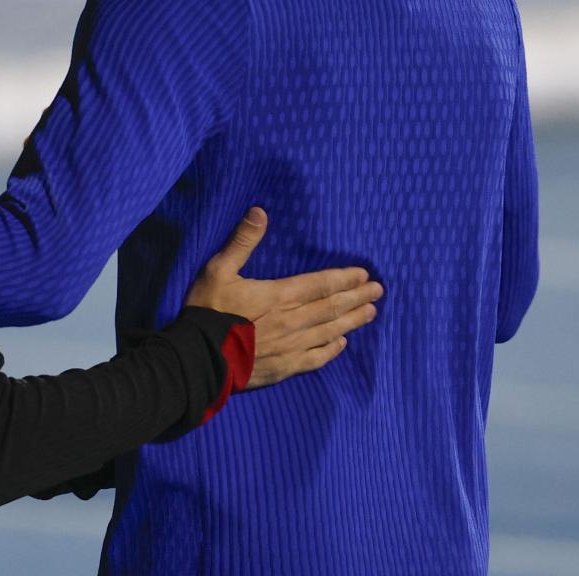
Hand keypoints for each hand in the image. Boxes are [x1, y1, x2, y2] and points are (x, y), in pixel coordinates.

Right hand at [185, 208, 383, 388]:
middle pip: (331, 307)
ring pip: (330, 331)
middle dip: (356, 297)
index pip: (320, 284)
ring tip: (370, 312)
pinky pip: (316, 358)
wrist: (200, 357)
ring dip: (352, 320)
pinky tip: (341, 343)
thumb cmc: (208, 311)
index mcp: (279, 295)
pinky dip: (331, 349)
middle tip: (378, 291)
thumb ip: (242, 241)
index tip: (364, 274)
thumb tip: (260, 211)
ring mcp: (291, 346)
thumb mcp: (218, 269)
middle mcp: (293, 320)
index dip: (344, 279)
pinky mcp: (285, 367)